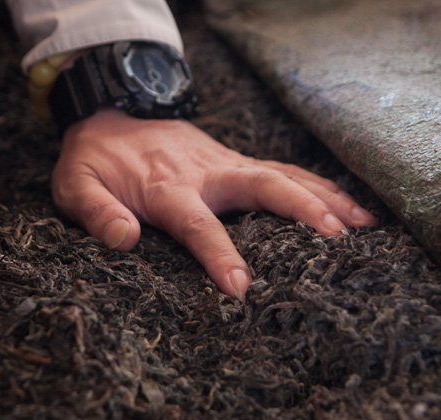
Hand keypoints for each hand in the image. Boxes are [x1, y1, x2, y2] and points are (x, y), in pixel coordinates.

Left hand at [52, 109, 376, 299]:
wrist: (114, 111)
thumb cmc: (96, 159)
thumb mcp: (75, 185)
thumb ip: (96, 212)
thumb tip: (124, 239)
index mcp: (168, 189)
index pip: (198, 225)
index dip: (219, 255)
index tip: (242, 287)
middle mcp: (208, 174)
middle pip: (265, 185)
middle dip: (302, 209)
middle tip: (337, 238)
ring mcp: (229, 164)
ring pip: (286, 175)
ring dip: (326, 198)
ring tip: (366, 224)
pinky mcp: (240, 163)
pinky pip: (287, 171)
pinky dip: (321, 187)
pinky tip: (350, 206)